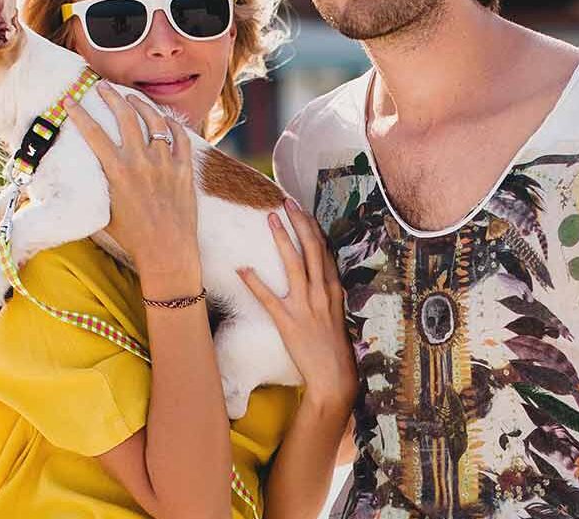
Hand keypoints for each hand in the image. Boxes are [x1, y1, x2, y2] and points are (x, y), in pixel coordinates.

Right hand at [63, 83, 197, 274]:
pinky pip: (180, 137)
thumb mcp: (105, 210)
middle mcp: (141, 162)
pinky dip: (171, 123)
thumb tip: (85, 173)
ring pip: (154, 121)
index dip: (79, 113)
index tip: (70, 99)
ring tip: (131, 97)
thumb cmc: (132, 237)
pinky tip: (164, 118)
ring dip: (141, 104)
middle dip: (110, 96)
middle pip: (125, 116)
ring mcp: (166, 163)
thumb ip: (98, 185)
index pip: (93, 133)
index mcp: (117, 172)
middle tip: (102, 87)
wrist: (167, 252)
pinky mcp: (185, 169)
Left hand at [238, 199, 357, 409]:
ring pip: (295, 265)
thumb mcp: (336, 313)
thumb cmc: (334, 346)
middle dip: (300, 223)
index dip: (312, 227)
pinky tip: (242, 269)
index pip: (324, 250)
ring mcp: (306, 306)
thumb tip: (317, 274)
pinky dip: (255, 283)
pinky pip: (269, 298)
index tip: (302, 209)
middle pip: (312, 249)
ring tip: (270, 220)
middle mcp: (322, 292)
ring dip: (282, 240)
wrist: (335, 375)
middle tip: (286, 202)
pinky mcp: (289, 322)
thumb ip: (327, 292)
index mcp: (334, 289)